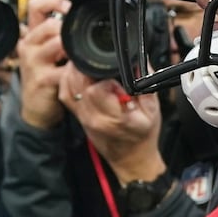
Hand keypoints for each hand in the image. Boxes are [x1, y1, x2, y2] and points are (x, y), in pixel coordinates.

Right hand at [16, 0, 70, 128]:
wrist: (35, 106)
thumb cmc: (45, 75)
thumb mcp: (48, 51)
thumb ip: (60, 35)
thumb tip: (83, 19)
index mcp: (31, 34)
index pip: (36, 5)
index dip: (55, 1)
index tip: (71, 9)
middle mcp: (29, 45)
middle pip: (51, 24)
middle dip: (70, 32)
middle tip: (80, 42)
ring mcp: (33, 62)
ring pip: (58, 43)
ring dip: (75, 50)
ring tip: (81, 58)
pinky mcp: (41, 79)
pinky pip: (65, 69)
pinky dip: (77, 70)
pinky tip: (81, 73)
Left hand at [59, 65, 165, 181]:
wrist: (130, 157)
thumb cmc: (143, 133)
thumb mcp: (153, 109)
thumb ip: (145, 83)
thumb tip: (138, 59)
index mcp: (115, 117)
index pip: (97, 89)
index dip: (105, 76)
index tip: (115, 75)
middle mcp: (95, 118)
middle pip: (79, 84)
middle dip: (88, 69)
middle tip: (100, 63)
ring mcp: (83, 118)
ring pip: (68, 87)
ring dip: (76, 72)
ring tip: (90, 65)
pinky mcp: (77, 116)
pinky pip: (65, 93)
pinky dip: (69, 80)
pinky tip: (79, 74)